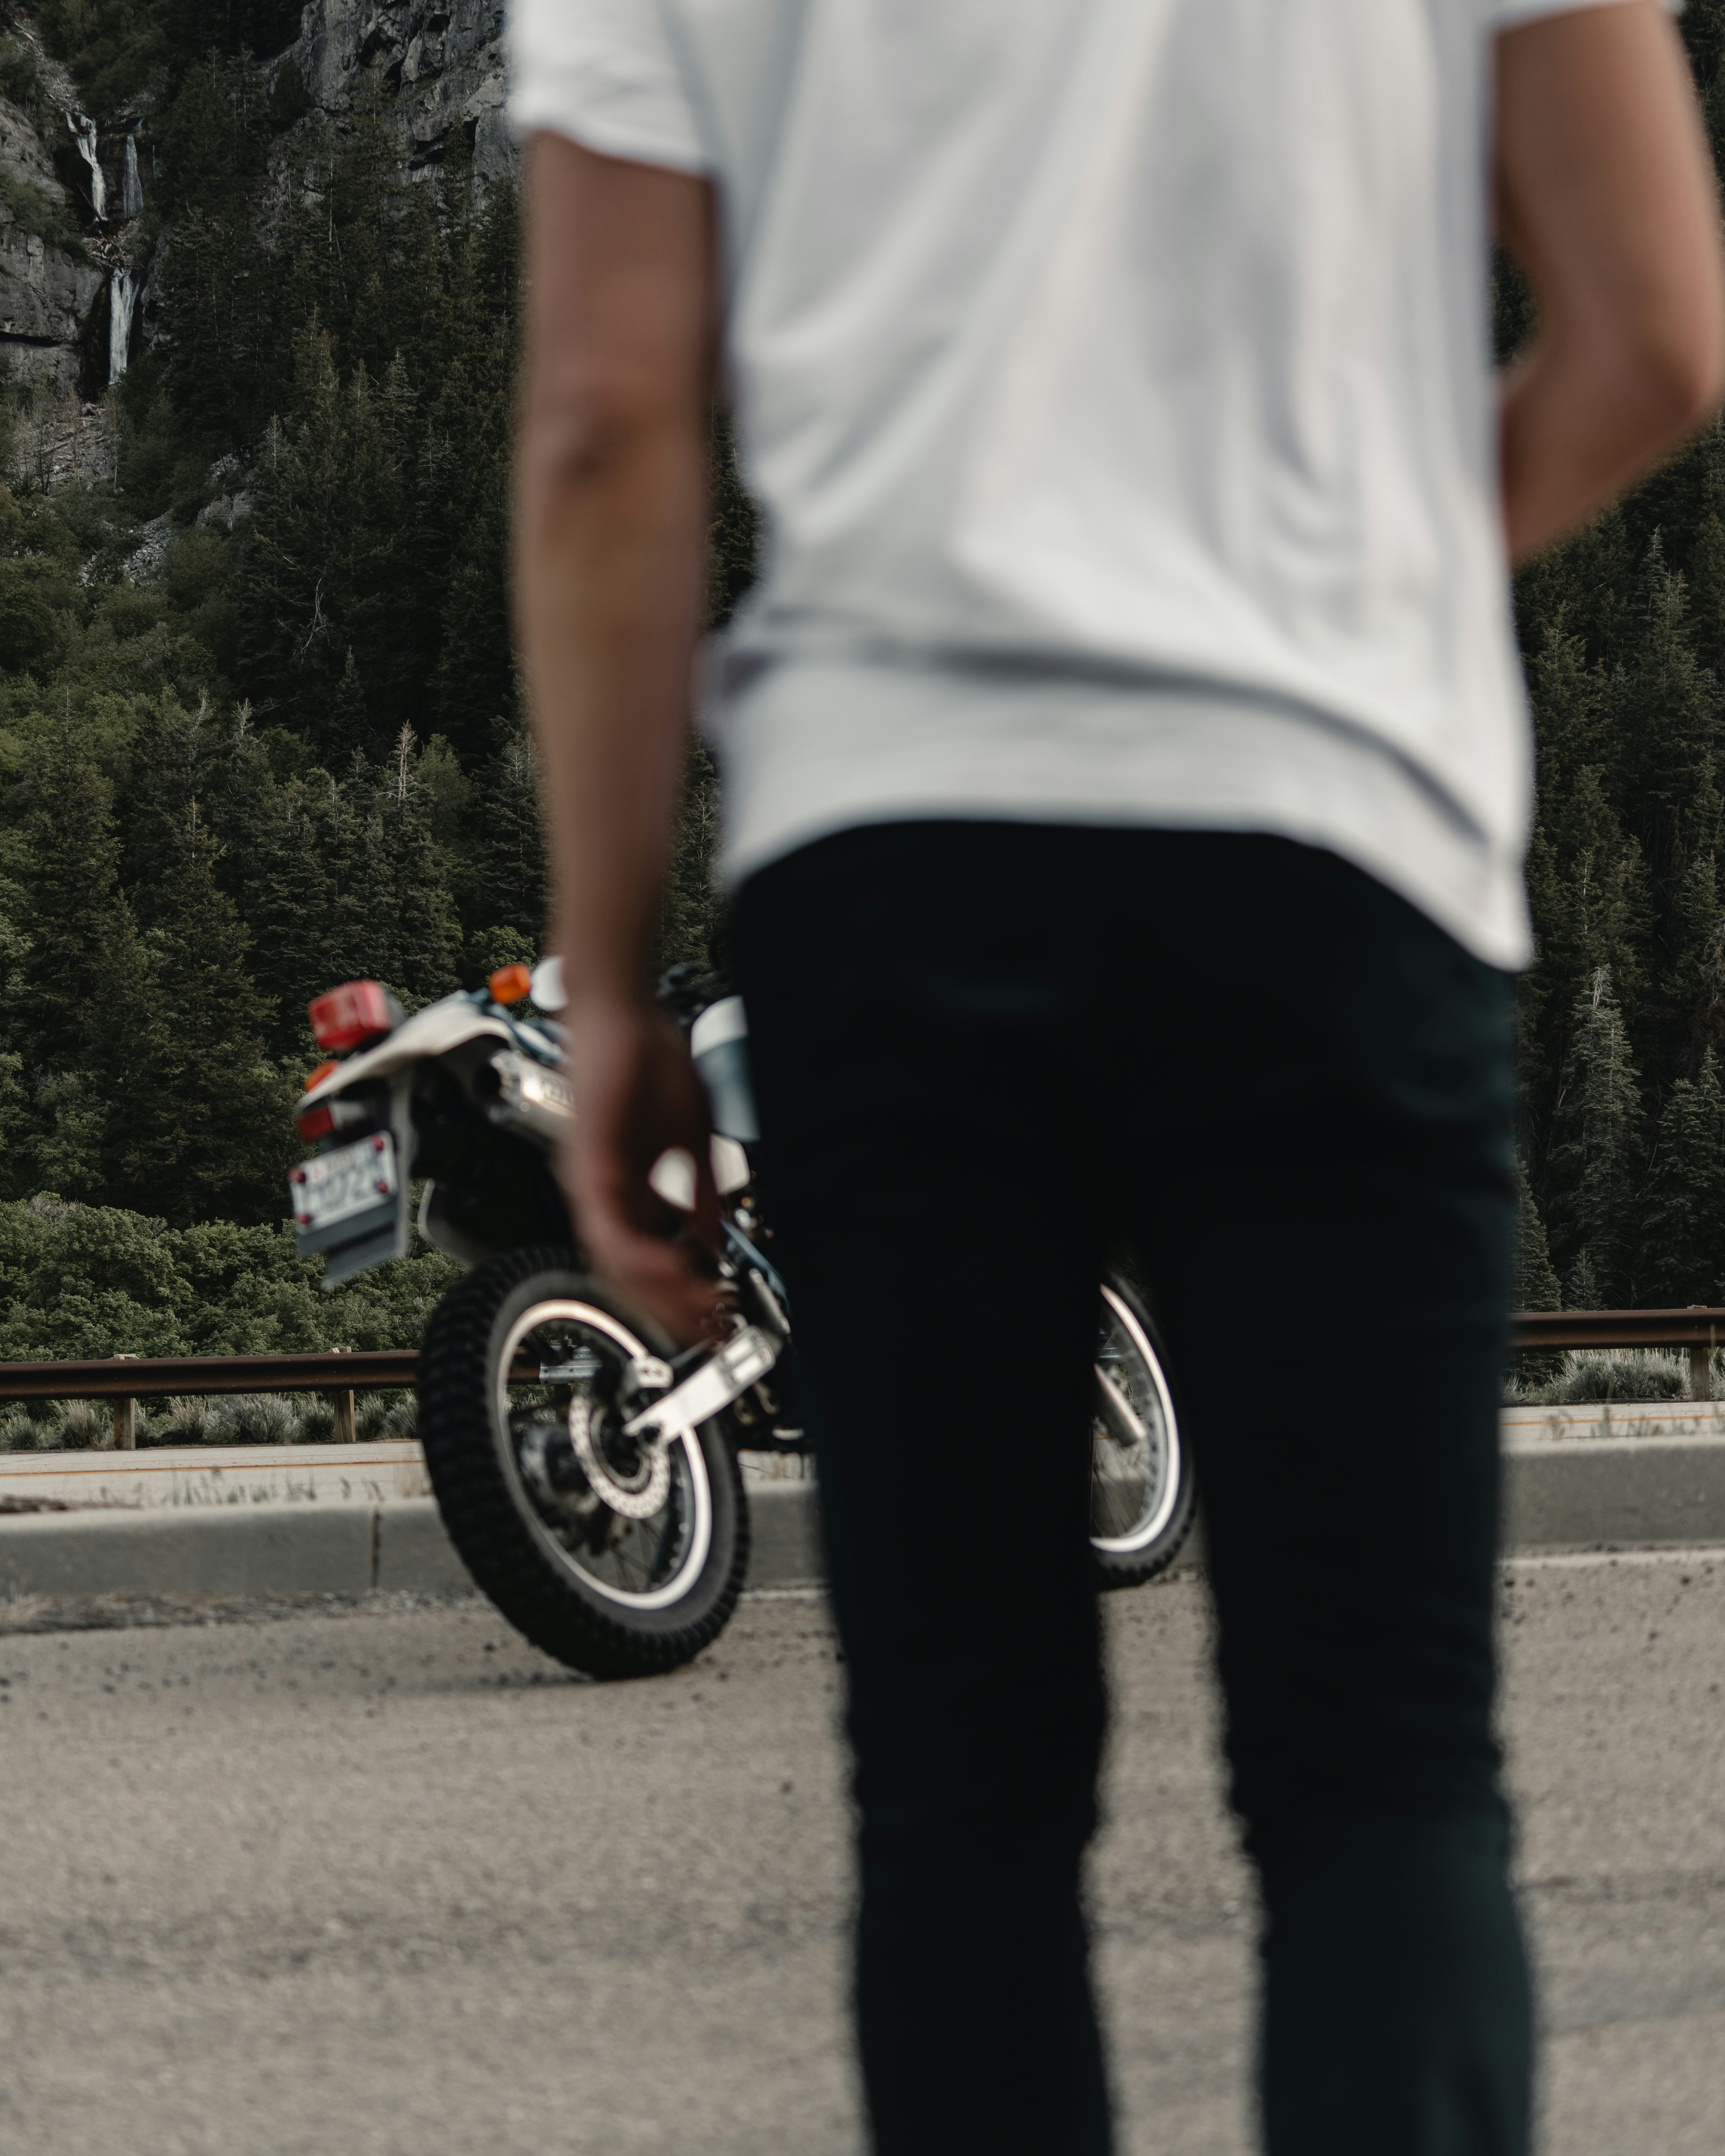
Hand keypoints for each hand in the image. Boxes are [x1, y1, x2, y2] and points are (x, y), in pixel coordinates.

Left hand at [559, 994, 725, 1343]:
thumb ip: (698, 1192)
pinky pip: (606, 1228)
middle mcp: (602, 1193)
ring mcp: (590, 1182)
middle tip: (713, 1328)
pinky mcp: (587, 1164)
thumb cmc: (650, 1061)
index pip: (649, 1260)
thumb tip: (713, 1236)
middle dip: (671, 1309)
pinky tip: (669, 1267)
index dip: (682, 1293)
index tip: (719, 1311)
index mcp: (627, 1189)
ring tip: (697, 1308)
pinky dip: (638, 1255)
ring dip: (657, 1292)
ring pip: (613, 1263)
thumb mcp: (690, 1140)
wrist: (621, 1011)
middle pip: (627, 1276)